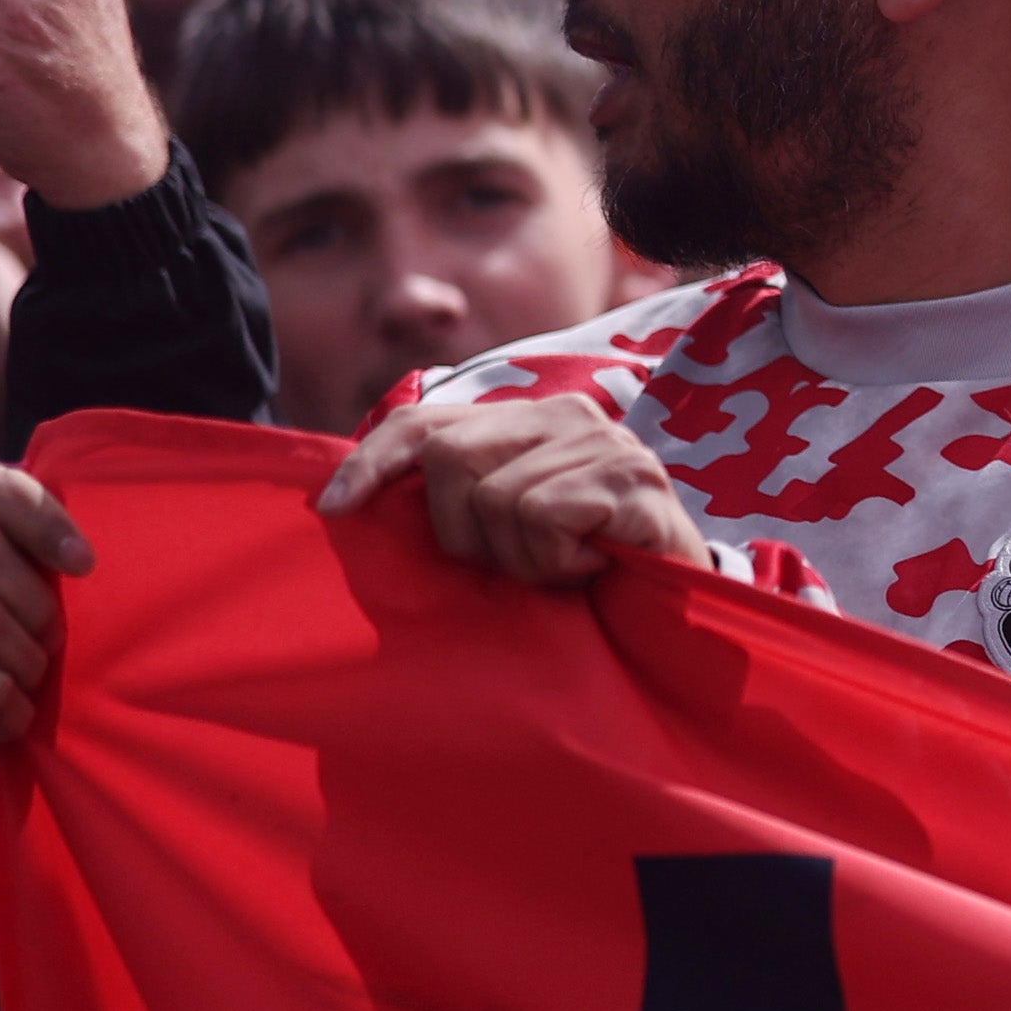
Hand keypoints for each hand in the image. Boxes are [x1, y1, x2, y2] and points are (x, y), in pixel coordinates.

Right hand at [0, 465, 92, 946]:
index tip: (86, 564)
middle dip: (38, 607)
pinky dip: (10, 711)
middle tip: (49, 647)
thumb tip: (97, 549)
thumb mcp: (47, 612)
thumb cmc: (25, 679)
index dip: (41, 515)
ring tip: (25, 686)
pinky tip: (4, 722)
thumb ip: (55, 567)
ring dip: (27, 666)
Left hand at [322, 395, 714, 586]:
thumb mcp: (512, 522)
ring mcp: (604, 442)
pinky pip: (541, 517)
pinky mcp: (630, 479)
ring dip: (521, 558)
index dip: (371, 460)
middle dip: (462, 531)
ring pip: (496, 500)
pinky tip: (591, 564)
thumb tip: (357, 496)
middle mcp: (567, 414)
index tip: (331, 508)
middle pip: (450, 460)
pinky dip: (555, 561)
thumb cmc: (585, 563)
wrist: (680, 596)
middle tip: (514, 562)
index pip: (427, 422)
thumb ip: (463, 491)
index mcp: (531, 415)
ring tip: (565, 566)